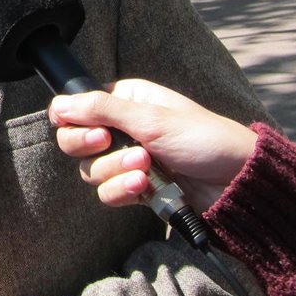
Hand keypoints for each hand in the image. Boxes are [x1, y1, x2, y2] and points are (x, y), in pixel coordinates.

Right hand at [48, 79, 256, 210]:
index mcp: (125, 101)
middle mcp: (122, 128)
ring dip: (116, 170)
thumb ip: (100, 109)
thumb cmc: (203, 139)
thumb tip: (59, 104)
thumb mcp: (151, 118)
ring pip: (92, 171)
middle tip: (109, 143)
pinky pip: (109, 193)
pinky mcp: (137, 188)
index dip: (73, 122)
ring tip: (146, 168)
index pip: (75, 109)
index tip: (90, 130)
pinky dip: (122, 191)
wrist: (236, 183)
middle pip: (76, 142)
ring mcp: (129, 160)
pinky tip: (144, 187)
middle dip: (94, 148)